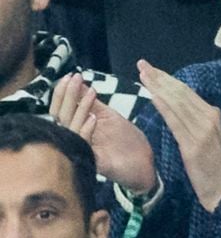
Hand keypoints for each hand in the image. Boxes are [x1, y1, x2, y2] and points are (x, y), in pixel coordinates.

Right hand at [49, 73, 156, 193]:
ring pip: (70, 128)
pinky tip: (94, 117)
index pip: (60, 110)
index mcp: (77, 127)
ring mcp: (83, 150)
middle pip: (60, 117)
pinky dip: (86, 129)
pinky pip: (83, 145)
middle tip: (75, 78)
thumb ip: (91, 102)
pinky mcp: (93, 162)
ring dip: (79, 108)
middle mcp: (76, 138)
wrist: (144, 162)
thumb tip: (79, 82)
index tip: (71, 75)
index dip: (62, 93)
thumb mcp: (107, 116)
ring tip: (92, 93)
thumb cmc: (126, 140)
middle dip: (67, 95)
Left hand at [138, 60, 220, 211]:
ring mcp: (201, 131)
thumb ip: (200, 123)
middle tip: (143, 64)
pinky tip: (152, 96)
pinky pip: (175, 122)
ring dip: (158, 87)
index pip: (188, 93)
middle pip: (181, 94)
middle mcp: (209, 118)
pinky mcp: (193, 146)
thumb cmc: (216, 167)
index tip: (154, 70)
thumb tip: (186, 109)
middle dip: (160, 78)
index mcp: (214, 116)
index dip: (169, 80)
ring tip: (143, 75)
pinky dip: (163, 107)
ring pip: (177, 104)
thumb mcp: (212, 139)